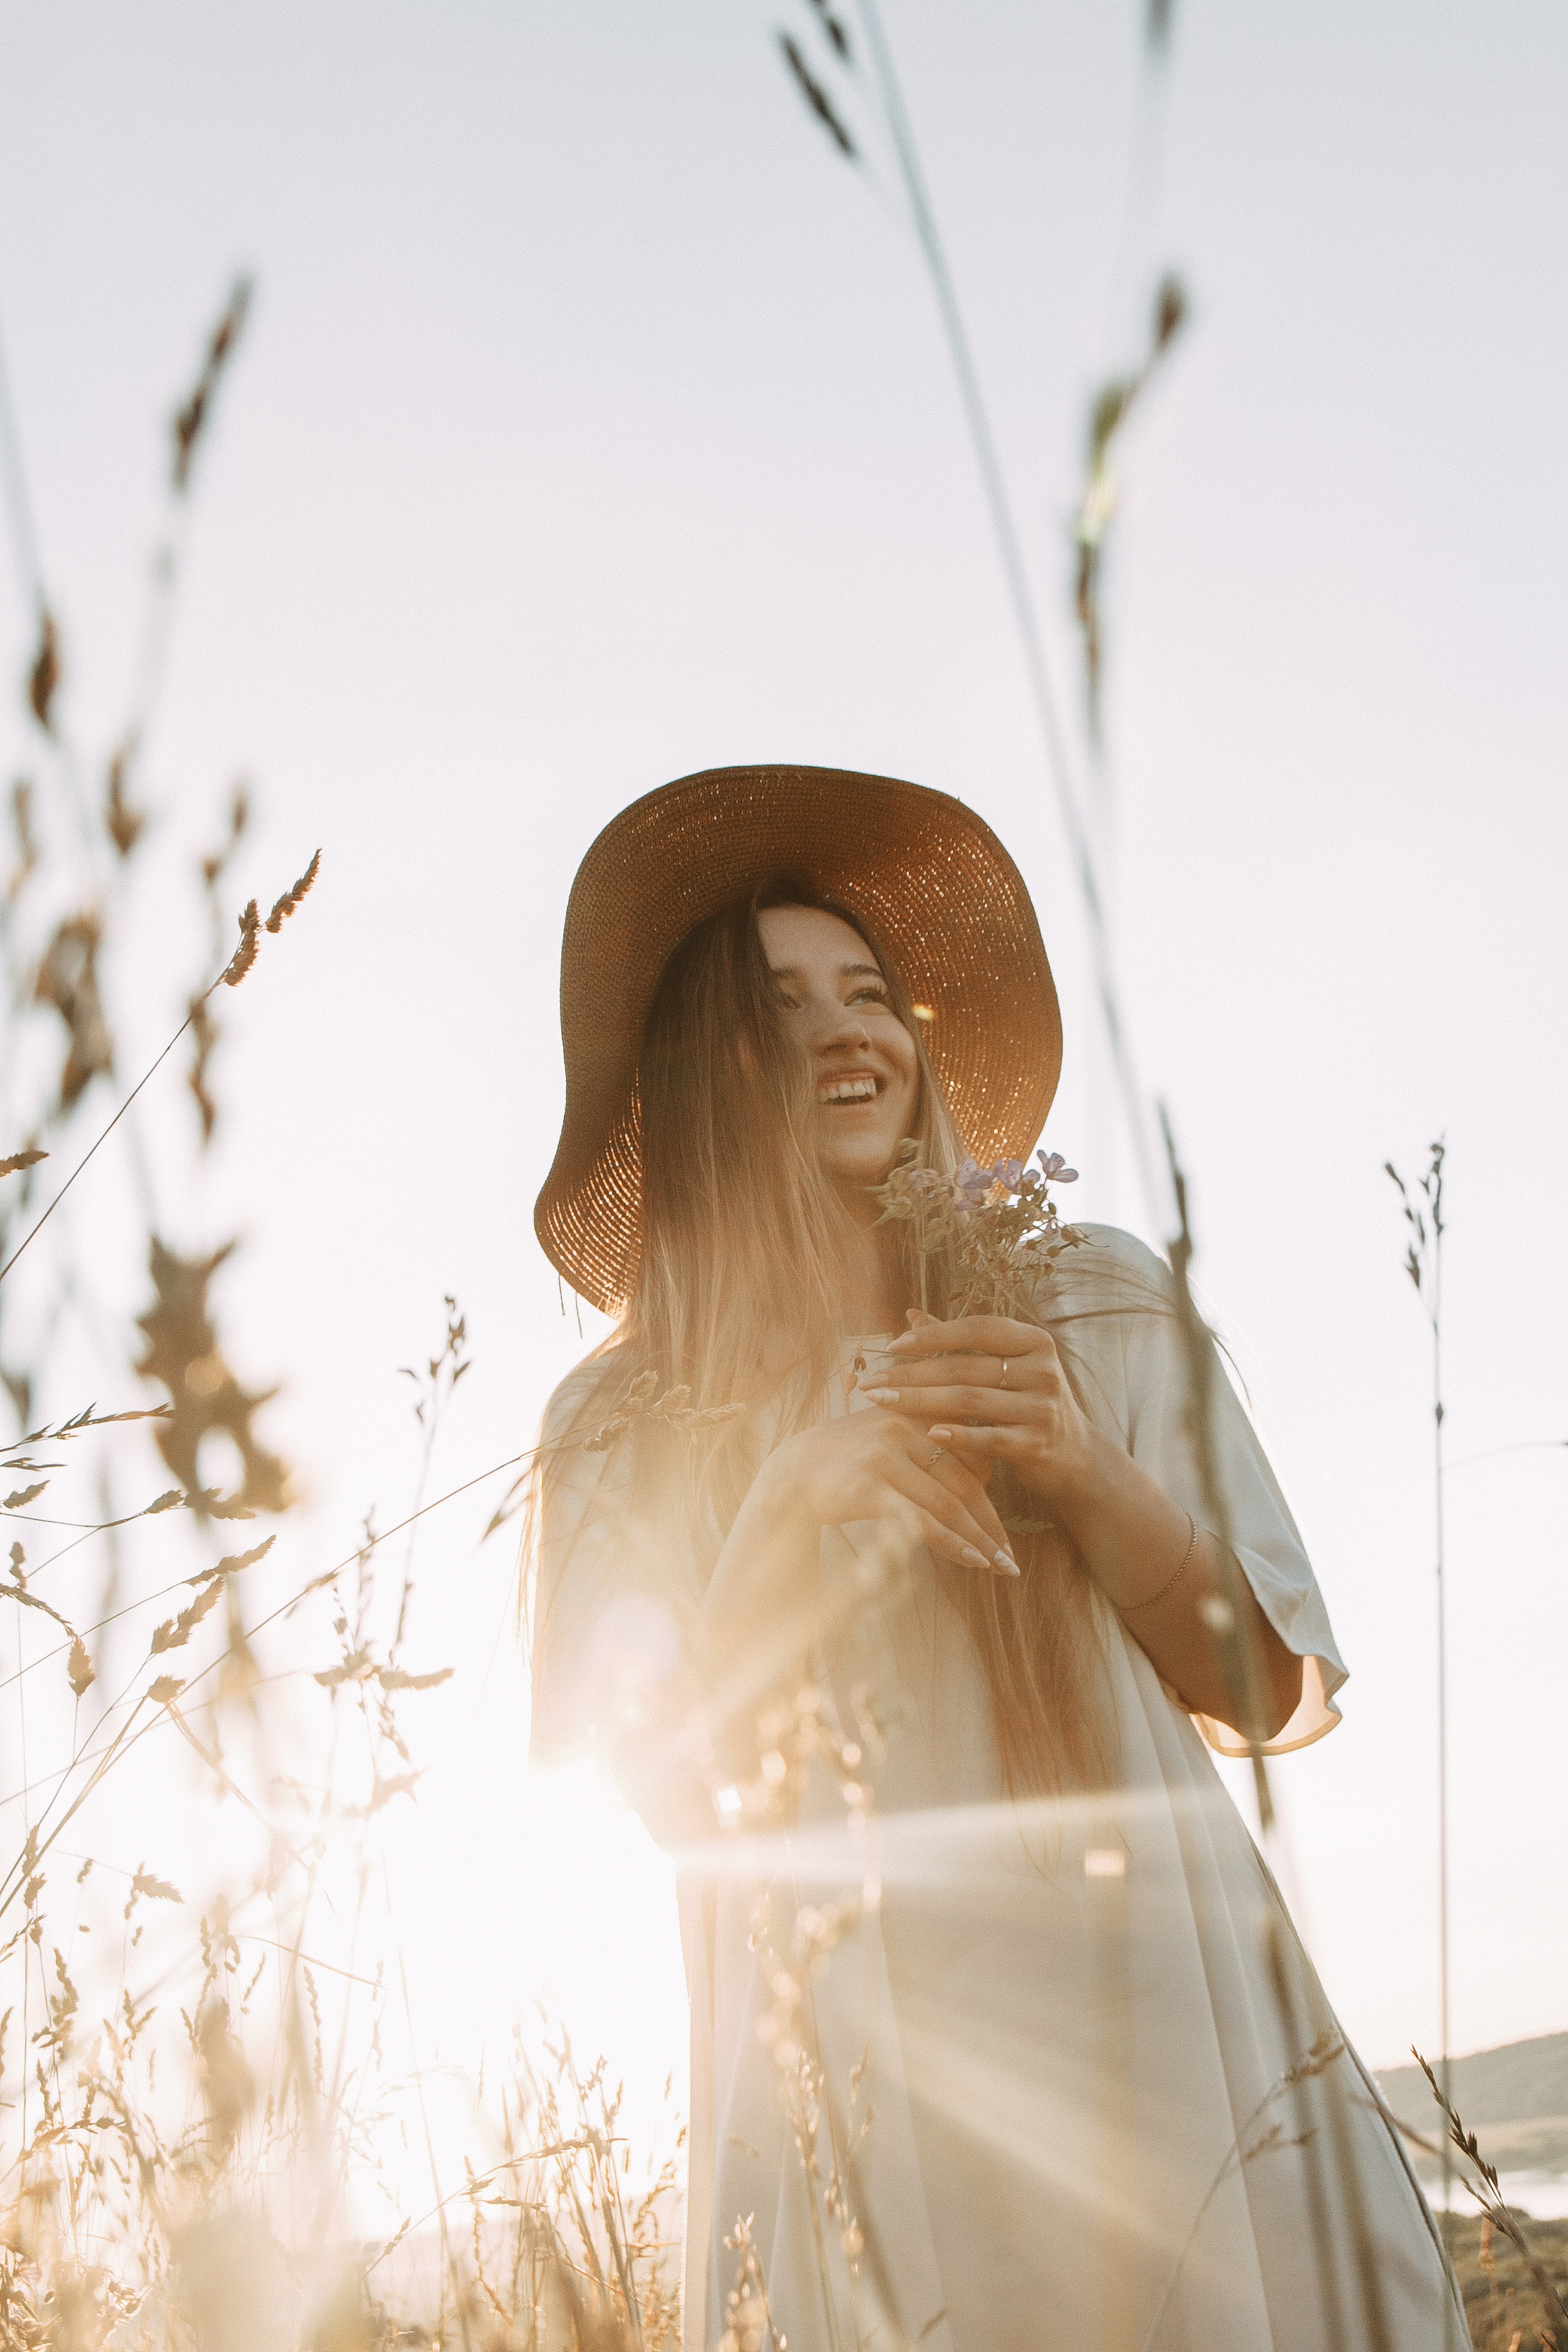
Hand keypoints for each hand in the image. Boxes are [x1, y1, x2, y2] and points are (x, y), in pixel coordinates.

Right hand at [757, 1406, 1019, 1575]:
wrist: (789, 1474)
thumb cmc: (848, 1462)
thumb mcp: (890, 1438)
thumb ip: (931, 1444)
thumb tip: (986, 1467)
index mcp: (915, 1411)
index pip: (970, 1453)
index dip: (996, 1491)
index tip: (1008, 1525)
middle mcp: (902, 1428)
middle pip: (964, 1480)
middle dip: (992, 1523)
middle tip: (1011, 1557)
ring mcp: (885, 1456)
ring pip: (948, 1502)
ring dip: (979, 1539)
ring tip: (999, 1566)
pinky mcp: (868, 1485)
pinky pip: (922, 1520)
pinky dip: (952, 1543)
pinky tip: (971, 1562)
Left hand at [858, 1312, 1102, 1508]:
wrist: (1075, 1456)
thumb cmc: (1028, 1401)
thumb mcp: (1005, 1366)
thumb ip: (961, 1342)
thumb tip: (910, 1314)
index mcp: (1034, 1342)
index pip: (977, 1329)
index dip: (934, 1334)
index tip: (892, 1345)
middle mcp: (1042, 1370)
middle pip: (965, 1367)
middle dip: (913, 1373)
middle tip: (871, 1381)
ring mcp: (1042, 1408)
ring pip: (970, 1400)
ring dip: (920, 1401)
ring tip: (882, 1403)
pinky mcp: (1036, 1444)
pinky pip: (989, 1438)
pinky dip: (957, 1435)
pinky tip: (927, 1433)